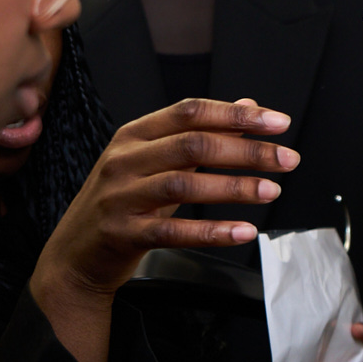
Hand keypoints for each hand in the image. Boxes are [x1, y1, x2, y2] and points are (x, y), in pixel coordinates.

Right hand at [29, 97, 296, 361]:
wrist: (75, 255)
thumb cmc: (122, 203)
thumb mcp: (156, 162)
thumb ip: (200, 134)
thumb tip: (248, 107)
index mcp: (135, 135)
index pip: (190, 112)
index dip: (237, 115)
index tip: (278, 123)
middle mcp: (125, 160)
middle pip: (193, 143)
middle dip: (247, 150)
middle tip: (287, 160)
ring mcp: (121, 196)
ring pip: (185, 183)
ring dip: (234, 187)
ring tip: (271, 191)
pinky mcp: (122, 234)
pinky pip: (173, 230)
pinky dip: (212, 231)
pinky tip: (243, 232)